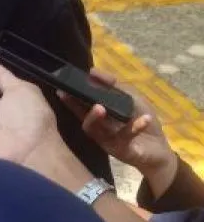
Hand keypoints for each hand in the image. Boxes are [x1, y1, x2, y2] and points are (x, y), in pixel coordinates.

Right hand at [59, 69, 176, 190]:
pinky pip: (124, 138)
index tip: (61, 90)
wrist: (159, 148)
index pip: (80, 107)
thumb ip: (113, 85)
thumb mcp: (131, 97)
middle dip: (76, 108)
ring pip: (95, 131)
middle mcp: (99, 129)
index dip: (70, 99)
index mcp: (99, 116)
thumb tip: (92, 72)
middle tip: (75, 95)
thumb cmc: (142, 119)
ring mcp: (107, 141)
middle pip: (83, 119)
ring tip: (100, 107)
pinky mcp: (121, 150)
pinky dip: (134, 128)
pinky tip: (144, 119)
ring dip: (95, 118)